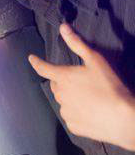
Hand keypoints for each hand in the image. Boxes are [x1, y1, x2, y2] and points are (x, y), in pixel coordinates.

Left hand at [28, 23, 134, 149]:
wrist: (123, 119)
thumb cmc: (110, 87)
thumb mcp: (95, 60)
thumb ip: (77, 43)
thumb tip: (63, 28)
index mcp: (63, 78)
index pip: (43, 68)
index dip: (36, 62)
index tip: (31, 58)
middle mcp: (60, 95)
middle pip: (56, 84)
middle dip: (63, 81)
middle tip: (80, 81)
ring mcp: (66, 112)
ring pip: (63, 101)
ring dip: (70, 97)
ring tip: (89, 97)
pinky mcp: (73, 126)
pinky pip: (71, 116)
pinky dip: (77, 113)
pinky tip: (91, 111)